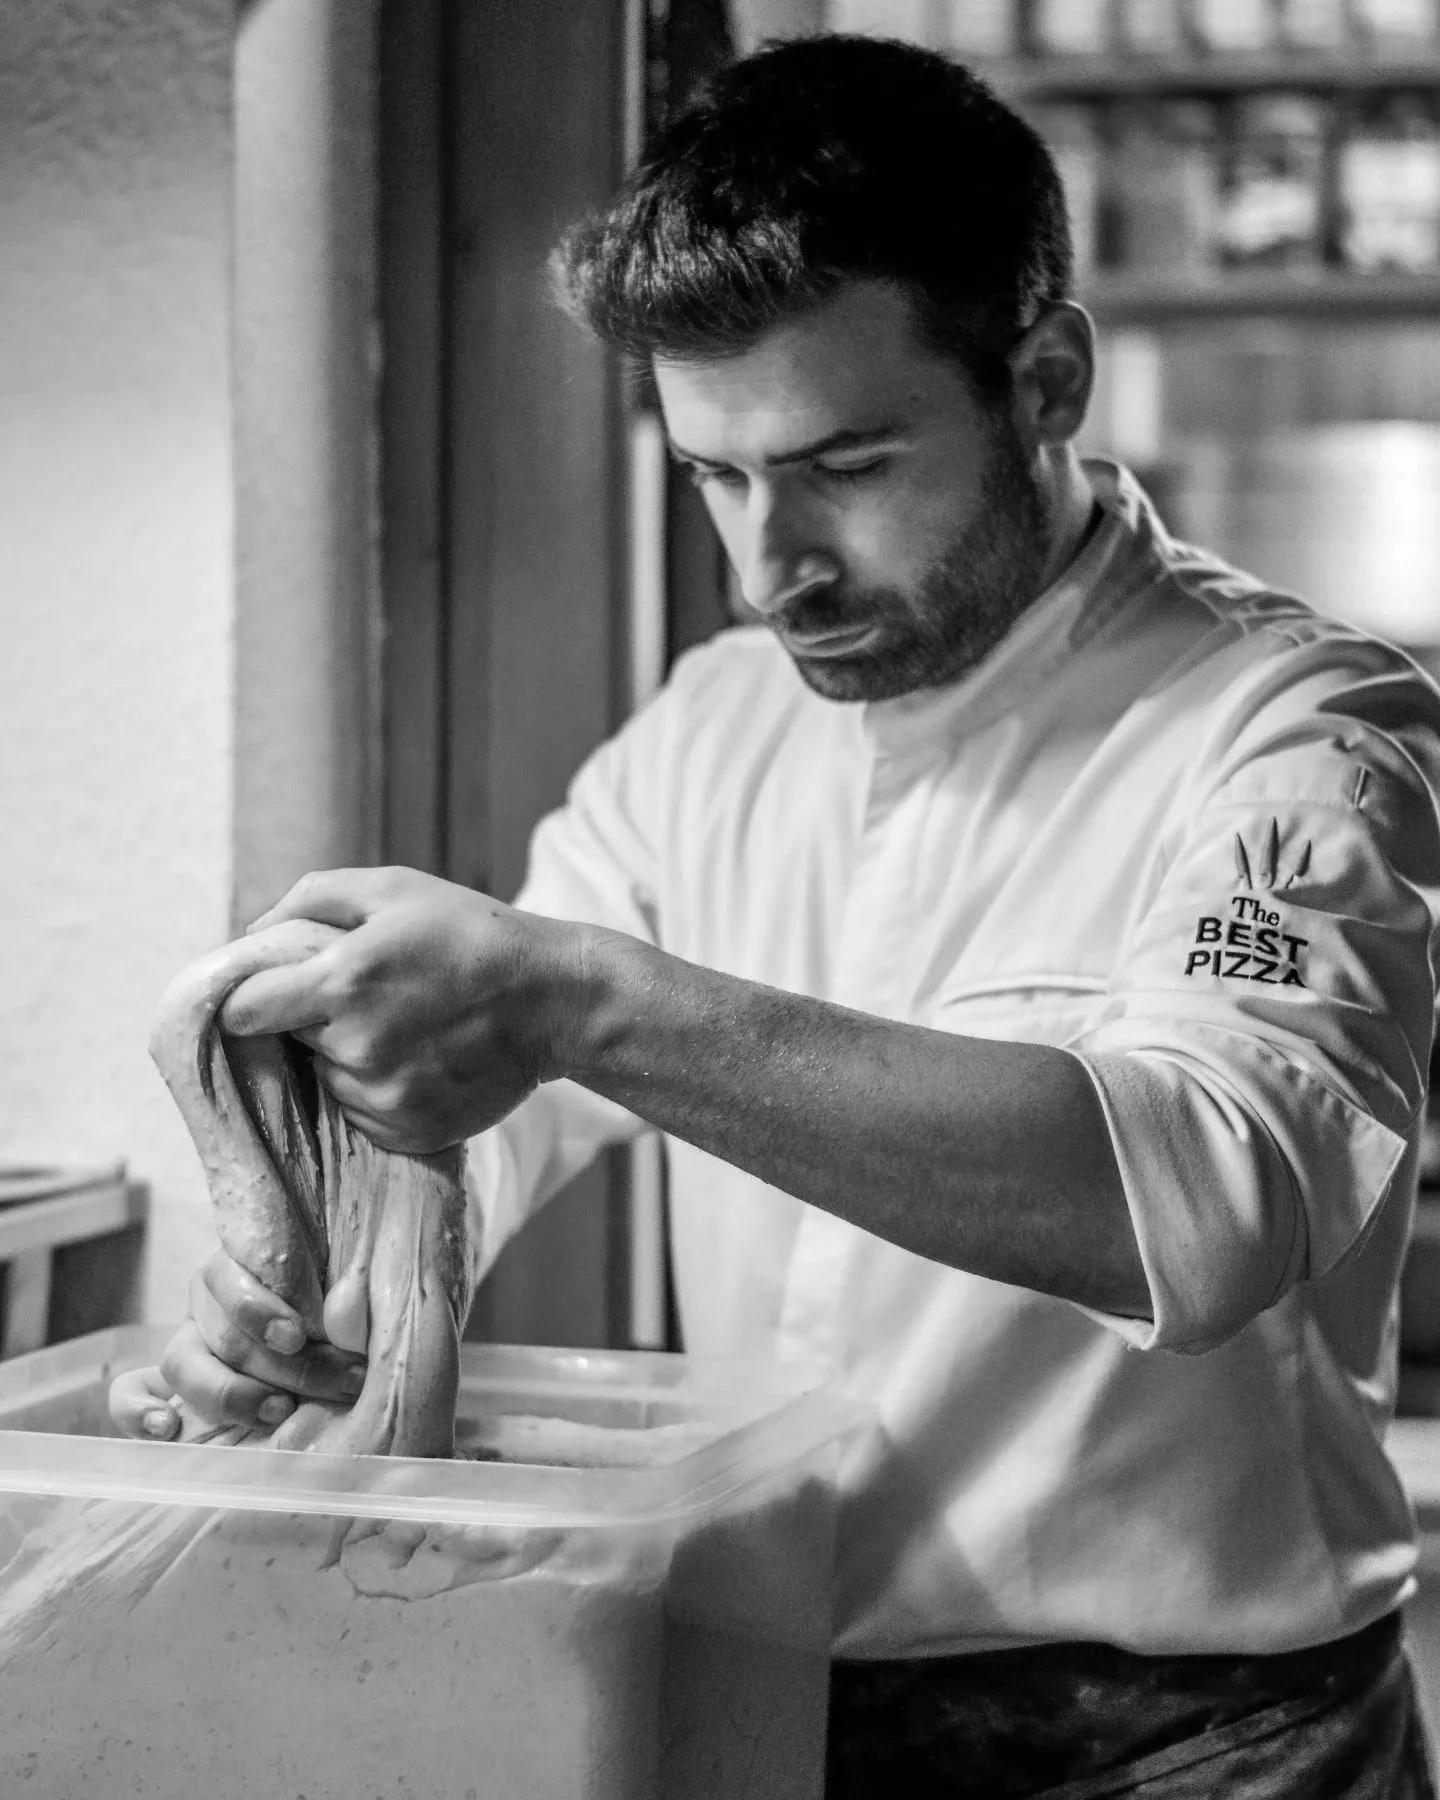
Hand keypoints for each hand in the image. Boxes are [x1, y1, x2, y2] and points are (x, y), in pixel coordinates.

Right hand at [106, 1251, 368, 1438]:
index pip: (234, 1274)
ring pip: (182, 1361)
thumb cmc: (339, 1328)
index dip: (263, 1308)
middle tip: (337, 1385)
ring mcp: (185, 1345)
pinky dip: (139, 1410)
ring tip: (279, 1411)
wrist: (321, 1369)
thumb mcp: (346, 1308)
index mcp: (247, 1266)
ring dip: (233, 1392)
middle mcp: (210, 1303)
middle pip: (227, 1332)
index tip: (299, 1338)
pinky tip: (168, 1427)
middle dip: (288, 1367)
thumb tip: (352, 1304)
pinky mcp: (165, 1391)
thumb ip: (348, 1304)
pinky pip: (128, 1393)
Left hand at [217, 866, 590, 1153]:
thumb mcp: (393, 888)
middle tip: (363, 996)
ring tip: (403, 1025)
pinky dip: (378, 1088)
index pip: (241, 1011)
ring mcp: (382, 1096)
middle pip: (285, 1043)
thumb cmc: (470, 933)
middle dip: (308, 1019)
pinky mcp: (406, 1132)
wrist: (554, 1000)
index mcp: (343, 980)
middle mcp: (355, 1047)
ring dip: (344, 1055)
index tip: (268, 991)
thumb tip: (251, 931)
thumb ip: (310, 898)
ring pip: (325, 1079)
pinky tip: (420, 1057)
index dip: (247, 999)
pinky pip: (360, 1111)